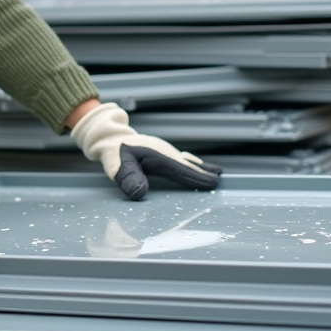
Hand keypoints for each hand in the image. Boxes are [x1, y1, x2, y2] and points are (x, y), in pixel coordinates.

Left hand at [71, 102, 221, 199]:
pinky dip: (193, 163)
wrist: (110, 137)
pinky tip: (199, 165)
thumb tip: (139, 193)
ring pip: (187, 160)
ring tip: (217, 172)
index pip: (180, 170)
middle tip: (220, 180)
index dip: (196, 177)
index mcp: (157, 157)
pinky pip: (182, 158)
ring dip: (201, 167)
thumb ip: (128, 179)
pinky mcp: (162, 151)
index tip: (212, 183)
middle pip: (188, 165)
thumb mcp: (117, 167)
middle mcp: (165, 153)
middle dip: (204, 173)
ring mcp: (165, 151)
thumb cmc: (113, 153)